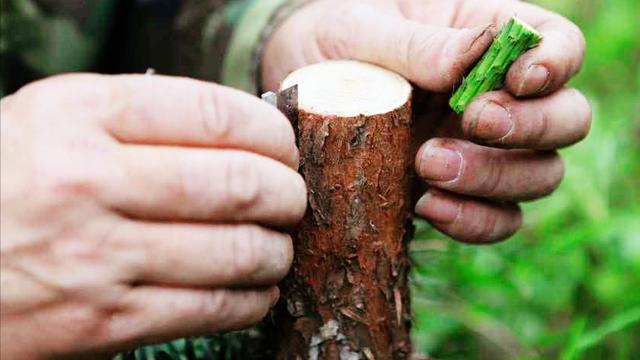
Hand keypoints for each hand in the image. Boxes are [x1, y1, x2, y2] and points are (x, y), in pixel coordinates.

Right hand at [0, 74, 305, 357]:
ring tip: (279, 244)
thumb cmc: (10, 180)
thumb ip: (143, 119)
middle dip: (288, 193)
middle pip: (239, 184)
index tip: (285, 146)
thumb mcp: (57, 120)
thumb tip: (243, 133)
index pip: (213, 114)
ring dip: (278, 250)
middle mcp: (89, 182)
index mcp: (81, 116)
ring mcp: (97, 258)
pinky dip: (253, 299)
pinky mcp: (103, 324)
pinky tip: (256, 287)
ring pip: (237, 252)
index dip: (271, 131)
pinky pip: (211, 309)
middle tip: (293, 198)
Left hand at [262, 0, 590, 242]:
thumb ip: (416, 45)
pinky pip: (496, 219)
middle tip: (474, 122)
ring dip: (497, 179)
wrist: (296, 85)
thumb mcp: (362, 28)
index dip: (556, 63)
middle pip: (567, 119)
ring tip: (429, 164)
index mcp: (488, 39)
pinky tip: (427, 206)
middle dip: (531, 127)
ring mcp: (482, 150)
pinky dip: (473, 221)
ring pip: (540, 175)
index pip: (559, 45)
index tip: (518, 79)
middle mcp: (498, 97)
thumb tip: (469, 63)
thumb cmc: (335, 41)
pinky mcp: (456, 192)